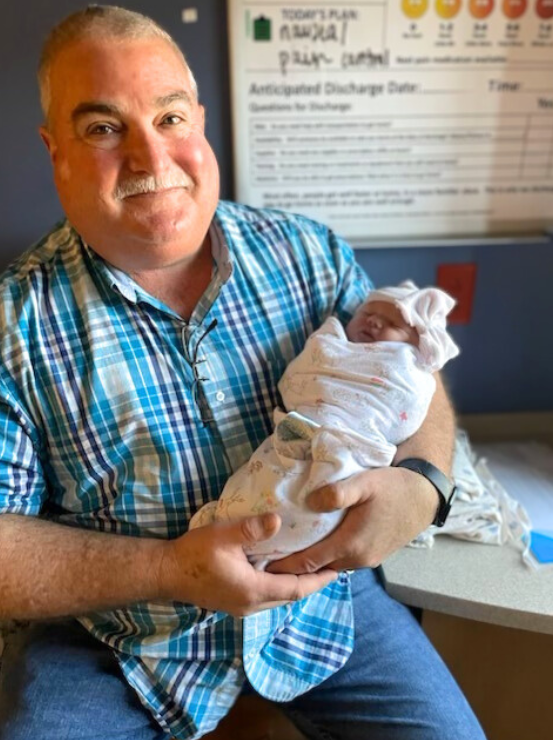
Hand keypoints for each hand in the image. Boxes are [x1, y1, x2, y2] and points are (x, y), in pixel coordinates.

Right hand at [156, 513, 337, 615]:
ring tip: (310, 566)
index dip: (318, 580)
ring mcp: (241, 606)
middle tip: (329, 565)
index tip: (338, 570)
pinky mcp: (233, 601)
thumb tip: (278, 521)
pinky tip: (281, 569)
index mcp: (253, 591)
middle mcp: (251, 604)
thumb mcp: (223, 536)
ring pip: (278, 598)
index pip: (295, 589)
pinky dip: (279, 584)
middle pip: (290, 597)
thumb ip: (251, 530)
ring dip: (295, 584)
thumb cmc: (193, 554)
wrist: (165, 573)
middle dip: (311, 583)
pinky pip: (266, 595)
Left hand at [267, 466, 438, 574]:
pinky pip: (342, 561)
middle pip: (316, 568)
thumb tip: (311, 502)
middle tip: (266, 557)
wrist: (425, 497)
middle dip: (292, 566)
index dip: (283, 565)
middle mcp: (357, 559)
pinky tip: (316, 545)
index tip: (260, 562)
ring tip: (286, 552)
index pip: (308, 562)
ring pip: (330, 565)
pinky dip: (325, 557)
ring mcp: (367, 560)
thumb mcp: (365, 483)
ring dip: (309, 563)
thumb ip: (338, 493)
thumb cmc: (394, 487)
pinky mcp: (373, 555)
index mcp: (350, 544)